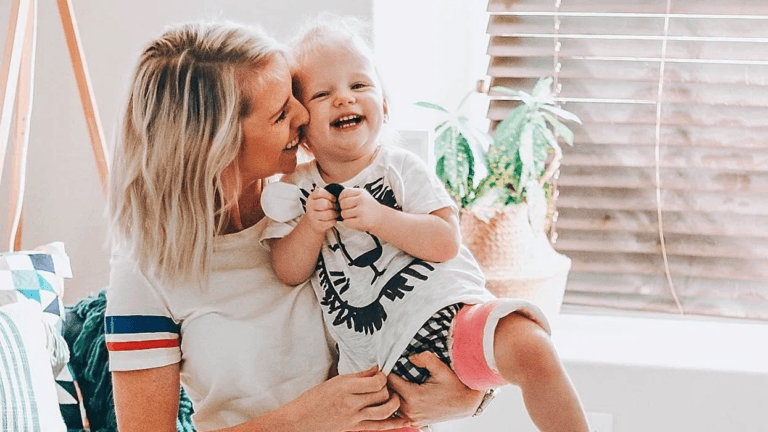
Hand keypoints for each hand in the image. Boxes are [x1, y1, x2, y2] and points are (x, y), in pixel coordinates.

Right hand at [286, 366, 411, 431]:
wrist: (300, 420)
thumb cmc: (313, 398)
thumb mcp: (333, 381)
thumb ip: (356, 376)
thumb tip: (375, 369)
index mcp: (344, 386)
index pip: (376, 380)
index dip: (384, 376)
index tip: (382, 374)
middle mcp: (351, 402)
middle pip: (382, 394)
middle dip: (389, 388)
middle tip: (387, 384)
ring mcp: (353, 418)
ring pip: (384, 410)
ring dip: (394, 403)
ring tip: (394, 397)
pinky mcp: (354, 428)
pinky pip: (379, 426)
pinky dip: (395, 424)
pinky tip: (405, 420)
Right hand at [304, 187, 338, 233]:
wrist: (314, 222)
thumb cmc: (322, 208)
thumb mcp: (322, 199)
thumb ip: (328, 195)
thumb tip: (339, 197)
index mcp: (311, 197)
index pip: (319, 192)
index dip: (329, 195)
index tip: (333, 199)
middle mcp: (310, 206)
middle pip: (325, 204)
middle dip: (333, 205)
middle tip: (336, 207)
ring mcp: (312, 217)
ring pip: (329, 214)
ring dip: (335, 213)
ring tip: (336, 213)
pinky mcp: (317, 225)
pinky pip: (330, 222)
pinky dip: (334, 221)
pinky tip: (332, 219)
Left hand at [338, 188, 383, 231]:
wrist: (382, 219)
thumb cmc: (369, 208)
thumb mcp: (363, 196)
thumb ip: (351, 195)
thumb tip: (337, 198)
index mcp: (361, 192)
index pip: (344, 193)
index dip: (341, 199)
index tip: (346, 204)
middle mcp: (362, 200)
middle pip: (342, 204)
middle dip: (344, 209)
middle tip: (351, 212)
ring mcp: (362, 211)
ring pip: (343, 214)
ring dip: (346, 217)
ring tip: (355, 217)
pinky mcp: (362, 221)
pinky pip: (346, 222)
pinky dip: (348, 224)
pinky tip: (355, 222)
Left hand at [388, 352, 483, 426]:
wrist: (466, 403)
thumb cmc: (455, 385)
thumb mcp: (442, 368)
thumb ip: (425, 359)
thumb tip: (410, 356)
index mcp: (413, 397)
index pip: (388, 381)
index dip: (385, 371)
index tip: (386, 363)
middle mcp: (410, 410)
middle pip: (386, 394)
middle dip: (385, 383)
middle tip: (386, 371)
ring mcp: (412, 418)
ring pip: (391, 405)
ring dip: (390, 394)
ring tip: (393, 382)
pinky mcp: (416, 422)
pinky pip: (398, 414)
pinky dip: (396, 404)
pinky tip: (400, 394)